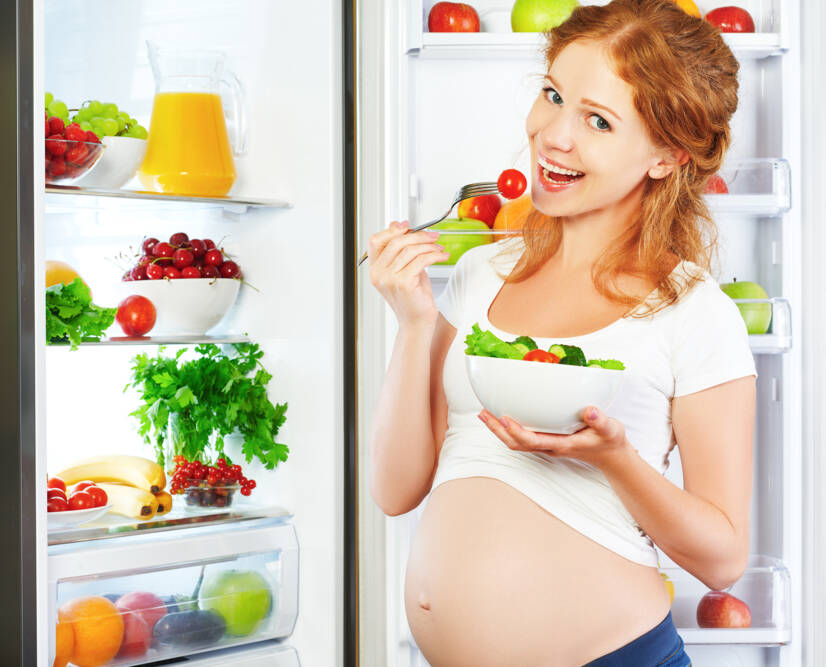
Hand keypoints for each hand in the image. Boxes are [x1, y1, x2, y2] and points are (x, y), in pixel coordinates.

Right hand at [368, 221, 449, 328]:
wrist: (417, 323)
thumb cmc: (413, 298)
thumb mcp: (405, 270)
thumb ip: (401, 251)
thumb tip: (402, 228)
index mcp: (375, 269)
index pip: (376, 240)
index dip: (392, 230)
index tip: (408, 226)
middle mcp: (379, 274)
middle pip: (396, 241)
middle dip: (418, 235)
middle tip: (433, 236)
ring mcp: (389, 278)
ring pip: (410, 249)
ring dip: (429, 245)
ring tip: (439, 248)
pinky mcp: (403, 283)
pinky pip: (421, 260)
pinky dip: (434, 255)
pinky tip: (442, 256)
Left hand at [477, 406, 631, 469]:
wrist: (612, 455)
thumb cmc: (609, 441)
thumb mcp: (610, 429)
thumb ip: (600, 420)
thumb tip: (590, 410)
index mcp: (561, 444)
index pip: (532, 440)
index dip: (516, 431)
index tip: (504, 417)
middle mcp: (550, 446)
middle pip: (516, 443)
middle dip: (497, 430)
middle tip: (483, 412)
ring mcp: (547, 445)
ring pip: (516, 442)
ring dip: (499, 429)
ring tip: (485, 413)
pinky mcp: (547, 440)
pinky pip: (522, 437)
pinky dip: (509, 428)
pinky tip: (504, 414)